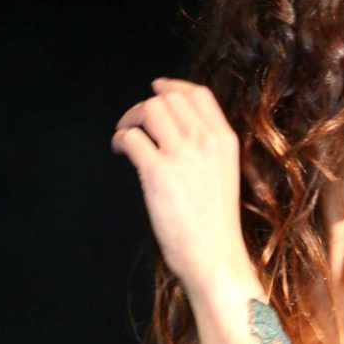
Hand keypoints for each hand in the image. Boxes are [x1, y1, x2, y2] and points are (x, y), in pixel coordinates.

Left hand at [110, 77, 252, 292]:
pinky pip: (131, 138)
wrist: (214, 257)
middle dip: (146, 106)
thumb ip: (206, 151)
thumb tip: (176, 133)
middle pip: (169, 98)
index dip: (173, 86)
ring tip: (125, 136)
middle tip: (135, 123)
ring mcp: (182, 155)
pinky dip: (120, 139)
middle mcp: (205, 141)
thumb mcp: (224, 177)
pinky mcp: (158, 172)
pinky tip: (119, 151)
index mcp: (224, 141)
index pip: (199, 95)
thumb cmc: (216, 226)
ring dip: (130, 119)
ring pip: (149, 110)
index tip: (158, 89)